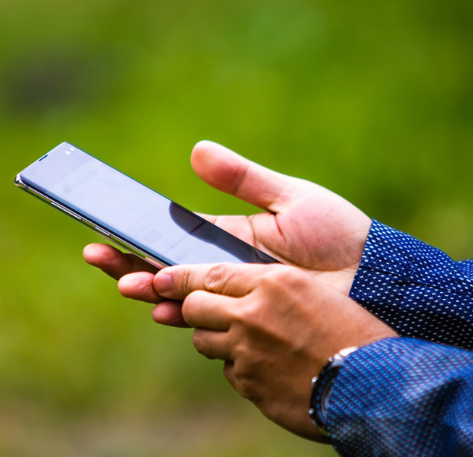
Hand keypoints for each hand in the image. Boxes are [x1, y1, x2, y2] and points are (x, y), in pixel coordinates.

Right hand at [84, 141, 371, 325]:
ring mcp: (236, 299)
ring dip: (149, 291)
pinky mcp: (250, 323)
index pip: (170, 240)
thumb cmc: (338, 235)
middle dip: (128, 264)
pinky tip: (164, 308)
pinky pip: (208, 322)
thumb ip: (243, 178)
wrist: (377, 280)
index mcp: (226, 240)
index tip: (103, 230)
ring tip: (126, 282)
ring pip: (179, 297)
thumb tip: (196, 150)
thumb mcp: (289, 198)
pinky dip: (182, 315)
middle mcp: (224, 272)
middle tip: (96, 255)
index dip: (136, 238)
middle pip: (164, 270)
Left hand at [153, 262, 396, 440]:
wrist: (374, 382)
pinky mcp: (250, 385)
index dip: (179, 277)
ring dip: (219, 340)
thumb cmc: (353, 329)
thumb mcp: (311, 289)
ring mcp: (249, 353)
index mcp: (273, 283)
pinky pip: (229, 371)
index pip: (209, 274)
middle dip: (194, 308)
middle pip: (195, 307)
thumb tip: (227, 287)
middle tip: (209, 311)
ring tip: (253, 341)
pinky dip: (240, 368)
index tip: (158, 278)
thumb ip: (266, 285)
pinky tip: (271, 367)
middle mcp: (254, 315)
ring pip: (204, 340)